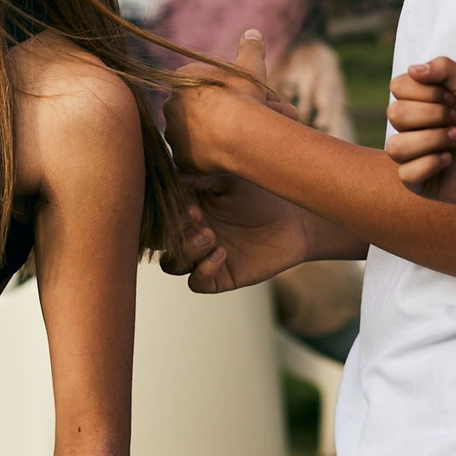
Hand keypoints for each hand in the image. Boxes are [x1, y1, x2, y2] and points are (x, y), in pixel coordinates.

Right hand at [160, 175, 318, 293]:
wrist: (298, 217)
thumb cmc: (264, 190)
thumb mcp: (228, 174)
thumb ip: (198, 172)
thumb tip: (171, 173)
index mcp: (187, 203)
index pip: (159, 210)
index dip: (165, 208)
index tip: (186, 200)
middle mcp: (191, 230)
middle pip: (157, 239)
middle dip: (171, 231)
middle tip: (195, 218)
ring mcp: (205, 254)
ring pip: (172, 263)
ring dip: (185, 250)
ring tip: (210, 236)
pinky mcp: (222, 275)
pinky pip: (197, 282)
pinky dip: (203, 270)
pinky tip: (221, 253)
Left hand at [162, 33, 283, 176]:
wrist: (240, 131)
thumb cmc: (243, 96)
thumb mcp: (250, 67)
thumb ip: (250, 48)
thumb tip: (253, 32)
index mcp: (183, 80)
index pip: (195, 85)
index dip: (214, 94)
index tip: (230, 101)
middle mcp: (171, 104)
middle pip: (189, 111)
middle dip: (206, 116)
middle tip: (230, 123)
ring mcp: (173, 132)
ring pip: (187, 136)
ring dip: (202, 139)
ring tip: (225, 142)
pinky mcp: (179, 157)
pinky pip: (189, 160)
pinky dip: (201, 161)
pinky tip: (218, 159)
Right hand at [385, 55, 455, 205]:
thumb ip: (445, 69)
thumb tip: (413, 69)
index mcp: (424, 102)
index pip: (398, 87)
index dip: (425, 91)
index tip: (454, 99)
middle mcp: (416, 127)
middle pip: (395, 114)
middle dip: (432, 115)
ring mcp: (418, 156)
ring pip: (395, 146)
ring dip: (431, 139)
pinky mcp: (424, 184)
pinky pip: (405, 174)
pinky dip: (428, 164)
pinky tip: (449, 161)